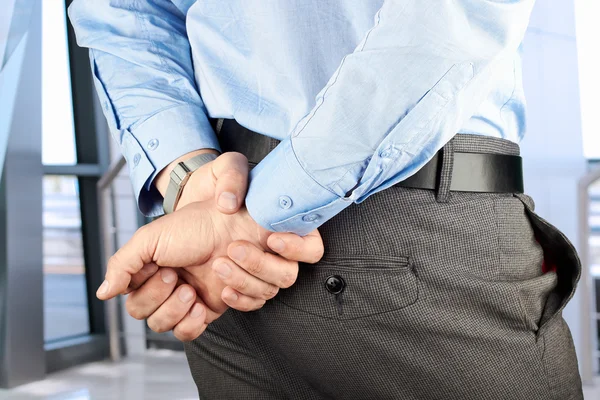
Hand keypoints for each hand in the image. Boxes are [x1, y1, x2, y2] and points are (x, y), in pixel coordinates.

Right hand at [100, 200, 323, 339]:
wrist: (232, 221)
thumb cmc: (193, 224)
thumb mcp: (151, 238)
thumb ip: (124, 263)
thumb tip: (103, 293)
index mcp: (151, 276)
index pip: (136, 307)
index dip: (149, 294)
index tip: (168, 270)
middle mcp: (170, 291)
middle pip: (155, 323)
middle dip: (167, 303)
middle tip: (182, 280)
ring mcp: (194, 300)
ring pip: (178, 330)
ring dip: (187, 311)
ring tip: (196, 288)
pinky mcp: (218, 305)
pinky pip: (203, 329)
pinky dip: (202, 321)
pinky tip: (215, 297)